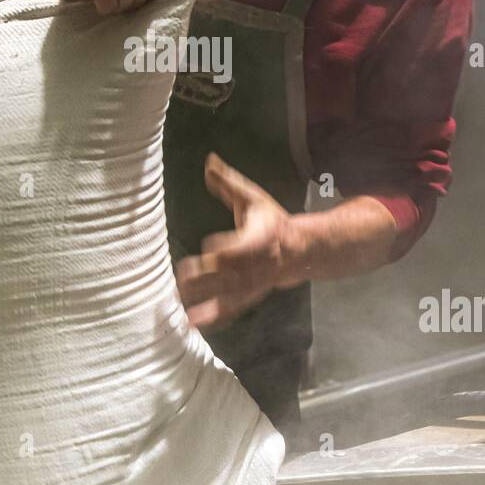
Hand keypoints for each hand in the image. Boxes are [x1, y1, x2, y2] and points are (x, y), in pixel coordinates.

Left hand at [175, 153, 309, 330]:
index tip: (210, 248)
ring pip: (229, 294)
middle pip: (231, 272)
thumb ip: (228, 183)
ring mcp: (253, 283)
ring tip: (184, 311)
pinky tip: (194, 323)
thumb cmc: (270, 221)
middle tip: (183, 279)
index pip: (243, 244)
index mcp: (260, 237)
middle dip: (208, 277)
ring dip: (206, 302)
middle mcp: (257, 264)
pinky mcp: (249, 295)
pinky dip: (214, 317)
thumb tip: (208, 162)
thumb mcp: (252, 198)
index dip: (228, 247)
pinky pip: (232, 307)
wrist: (301, 250)